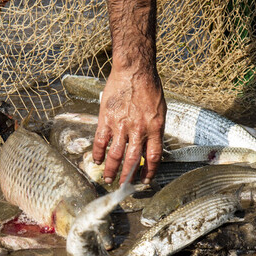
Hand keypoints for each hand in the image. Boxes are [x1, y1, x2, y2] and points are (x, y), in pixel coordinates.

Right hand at [92, 68, 165, 184]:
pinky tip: (96, 160)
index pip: (153, 157)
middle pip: (133, 160)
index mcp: (154, 128)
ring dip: (111, 169)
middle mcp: (138, 130)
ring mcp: (121, 125)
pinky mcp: (106, 119)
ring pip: (115, 154)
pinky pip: (101, 141)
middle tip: (124, 185)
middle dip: (128, 176)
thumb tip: (149, 147)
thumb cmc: (149, 87)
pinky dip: (98, 153)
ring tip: (108, 178)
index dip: (149, 172)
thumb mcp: (160, 110)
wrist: (134, 70)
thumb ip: (155, 129)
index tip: (145, 180)